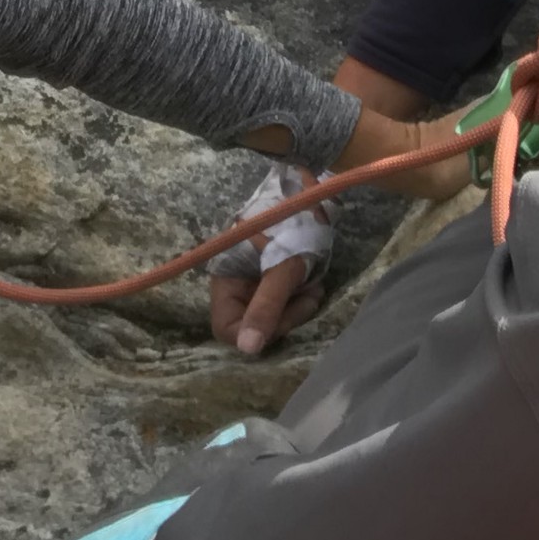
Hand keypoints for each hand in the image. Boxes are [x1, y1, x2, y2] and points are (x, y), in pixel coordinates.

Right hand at [207, 107, 475, 355]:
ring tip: (312, 286)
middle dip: (282, 315)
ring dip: (293, 306)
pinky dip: (297, 296)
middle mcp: (234, 279)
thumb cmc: (295, 224)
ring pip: (269, 312)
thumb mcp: (283, 267)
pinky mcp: (270, 273)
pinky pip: (281, 299)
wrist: (314, 187)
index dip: (257, 330)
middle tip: (307, 297)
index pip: (227, 328)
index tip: (286, 315)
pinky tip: (311, 281)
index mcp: (225, 276)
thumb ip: (266, 309)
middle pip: (251, 322)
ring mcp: (252, 276)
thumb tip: (248, 352)